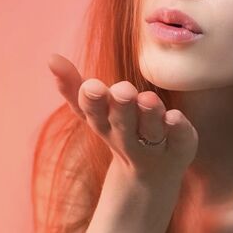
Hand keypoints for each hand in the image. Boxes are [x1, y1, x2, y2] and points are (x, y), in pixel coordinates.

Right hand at [47, 53, 198, 182]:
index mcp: (104, 124)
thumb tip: (51, 57)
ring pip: (152, 130)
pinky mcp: (180, 147)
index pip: (94, 113)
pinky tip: (175, 116)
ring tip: (149, 98)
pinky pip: (180, 139)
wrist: (151, 175)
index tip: (93, 86)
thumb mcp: (93, 111)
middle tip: (123, 90)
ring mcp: (155, 144)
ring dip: (150, 115)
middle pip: (123, 123)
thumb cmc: (119, 130)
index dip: (93, 101)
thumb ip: (72, 86)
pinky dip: (178, 129)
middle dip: (122, 107)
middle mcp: (128, 136)